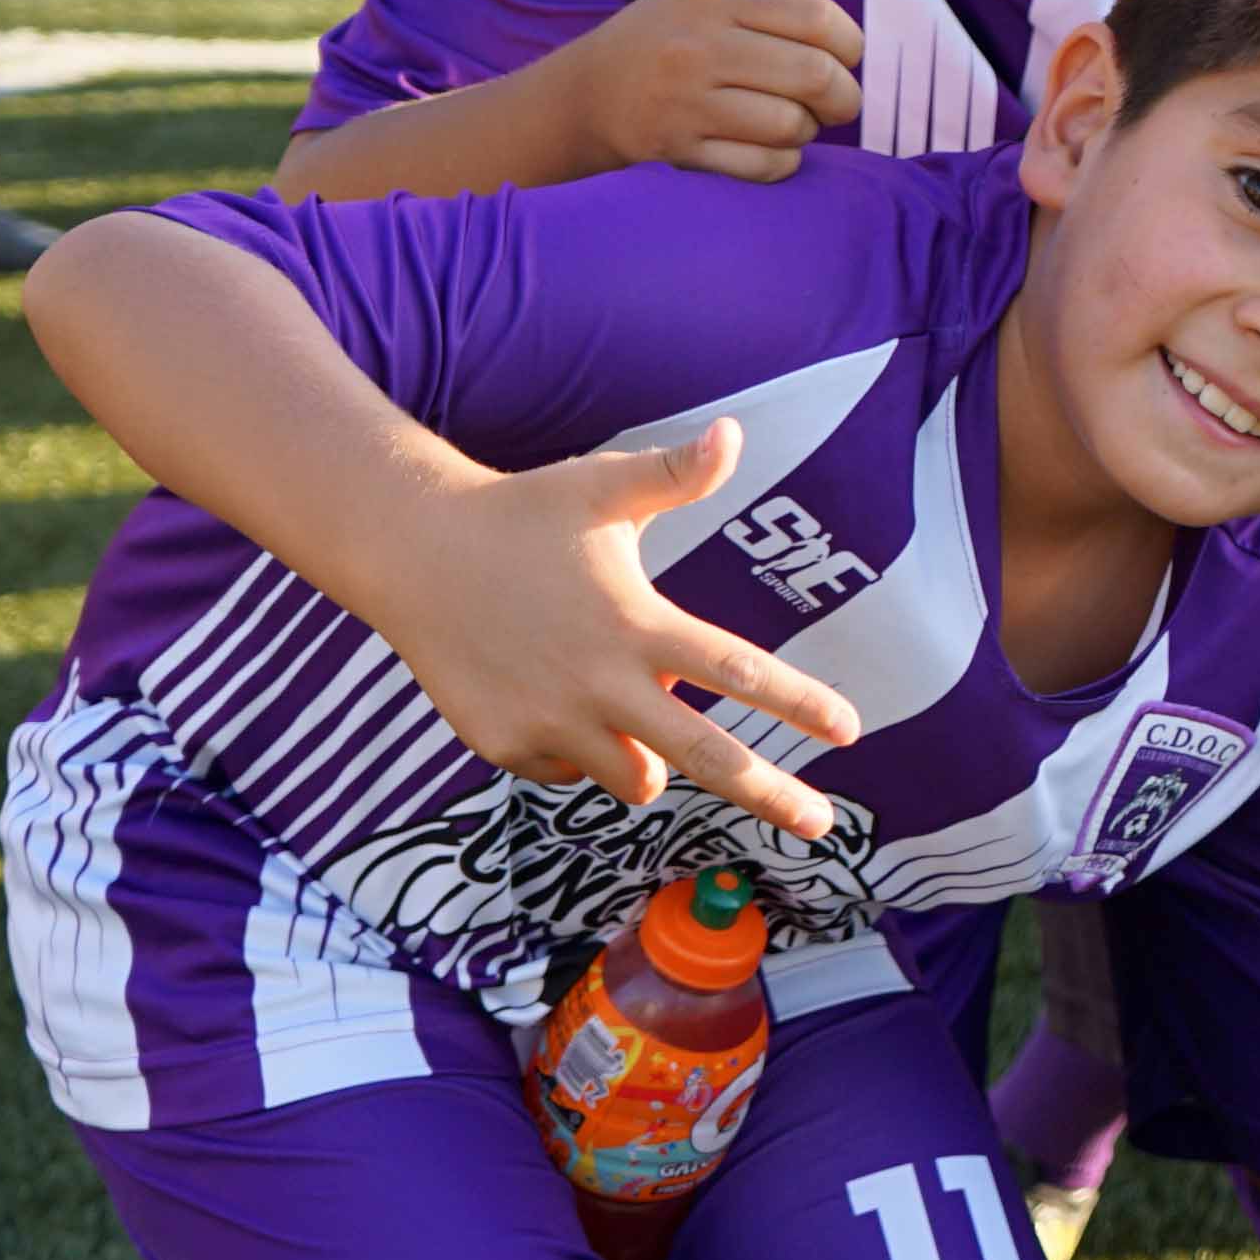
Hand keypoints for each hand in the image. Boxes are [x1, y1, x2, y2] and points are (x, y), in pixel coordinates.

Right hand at [339, 418, 870, 835]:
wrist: (409, 550)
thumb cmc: (520, 514)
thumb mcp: (601, 486)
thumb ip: (675, 473)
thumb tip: (734, 433)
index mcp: (635, 624)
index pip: (735, 670)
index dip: (797, 700)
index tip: (850, 728)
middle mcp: (599, 684)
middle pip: (704, 757)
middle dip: (770, 794)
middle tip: (823, 827)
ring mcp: (550, 724)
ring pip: (635, 780)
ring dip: (652, 760)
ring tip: (624, 705)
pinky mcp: (505, 746)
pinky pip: (570, 772)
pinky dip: (580, 751)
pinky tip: (549, 695)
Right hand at [545, 0, 865, 180]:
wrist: (585, 93)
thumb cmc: (668, 39)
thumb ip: (776, 0)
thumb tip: (848, 41)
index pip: (817, 19)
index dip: (850, 45)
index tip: (846, 57)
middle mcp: (698, 45)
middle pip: (813, 76)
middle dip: (843, 96)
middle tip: (839, 103)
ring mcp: (685, 102)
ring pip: (791, 126)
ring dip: (808, 131)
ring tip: (794, 122)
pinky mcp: (678, 151)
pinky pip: (763, 166)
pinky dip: (783, 162)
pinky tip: (772, 149)